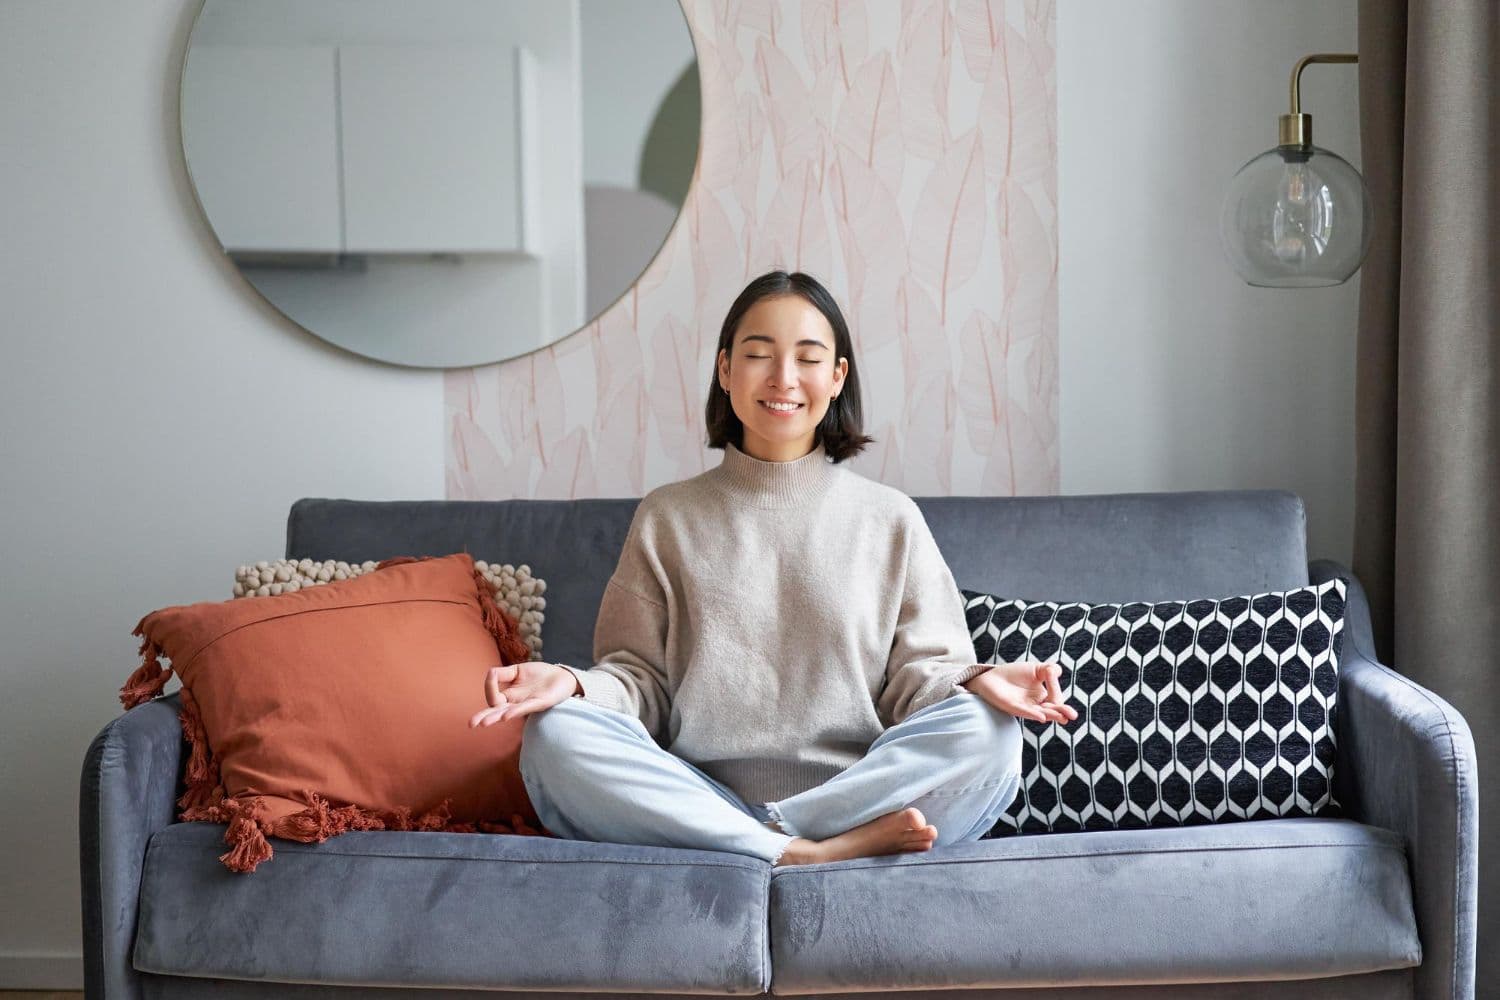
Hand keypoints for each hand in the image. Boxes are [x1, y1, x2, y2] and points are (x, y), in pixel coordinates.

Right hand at [468, 662, 577, 727]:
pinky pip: (525, 708)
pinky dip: (515, 711)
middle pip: (496, 711)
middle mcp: (516, 702)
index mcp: (510, 695)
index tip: (491, 675)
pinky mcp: (541, 703)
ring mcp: (527, 704)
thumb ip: (503, 673)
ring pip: (508, 712)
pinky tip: (505, 715)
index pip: (493, 696)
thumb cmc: (540, 675)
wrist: (563, 675)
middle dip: (484, 716)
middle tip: (471, 724)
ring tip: (483, 723)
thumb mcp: (518, 670)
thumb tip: (489, 673)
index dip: (489, 686)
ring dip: (495, 717)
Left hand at [963, 661, 1078, 724]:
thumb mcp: (1036, 669)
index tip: (1051, 674)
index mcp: (1043, 698)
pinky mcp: (1011, 707)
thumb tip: (1058, 671)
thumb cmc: (1014, 674)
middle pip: (1052, 711)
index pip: (1055, 698)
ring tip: (1062, 718)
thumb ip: (1050, 670)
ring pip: (1041, 714)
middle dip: (1062, 712)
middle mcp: (1036, 706)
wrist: (992, 677)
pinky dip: (1032, 714)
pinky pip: (1024, 712)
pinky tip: (1041, 716)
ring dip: (1051, 715)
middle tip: (1072, 715)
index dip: (1056, 690)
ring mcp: (1024, 708)